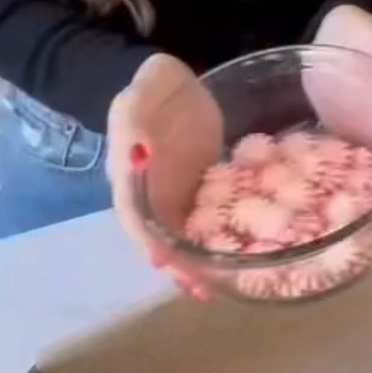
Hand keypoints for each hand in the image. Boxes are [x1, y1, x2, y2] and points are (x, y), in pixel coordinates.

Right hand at [106, 54, 222, 287]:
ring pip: (185, 234)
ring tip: (218, 288)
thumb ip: (136, 122)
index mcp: (130, 175)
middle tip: (201, 290)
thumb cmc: (152, 87)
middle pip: (160, 236)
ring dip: (199, 261)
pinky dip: (222, 237)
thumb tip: (138, 156)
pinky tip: (242, 254)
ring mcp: (178, 193)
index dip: (149, 240)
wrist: (172, 82)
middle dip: (178, 265)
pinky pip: (212, 218)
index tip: (165, 264)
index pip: (135, 215)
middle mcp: (151, 193)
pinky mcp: (204, 187)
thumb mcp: (140, 95)